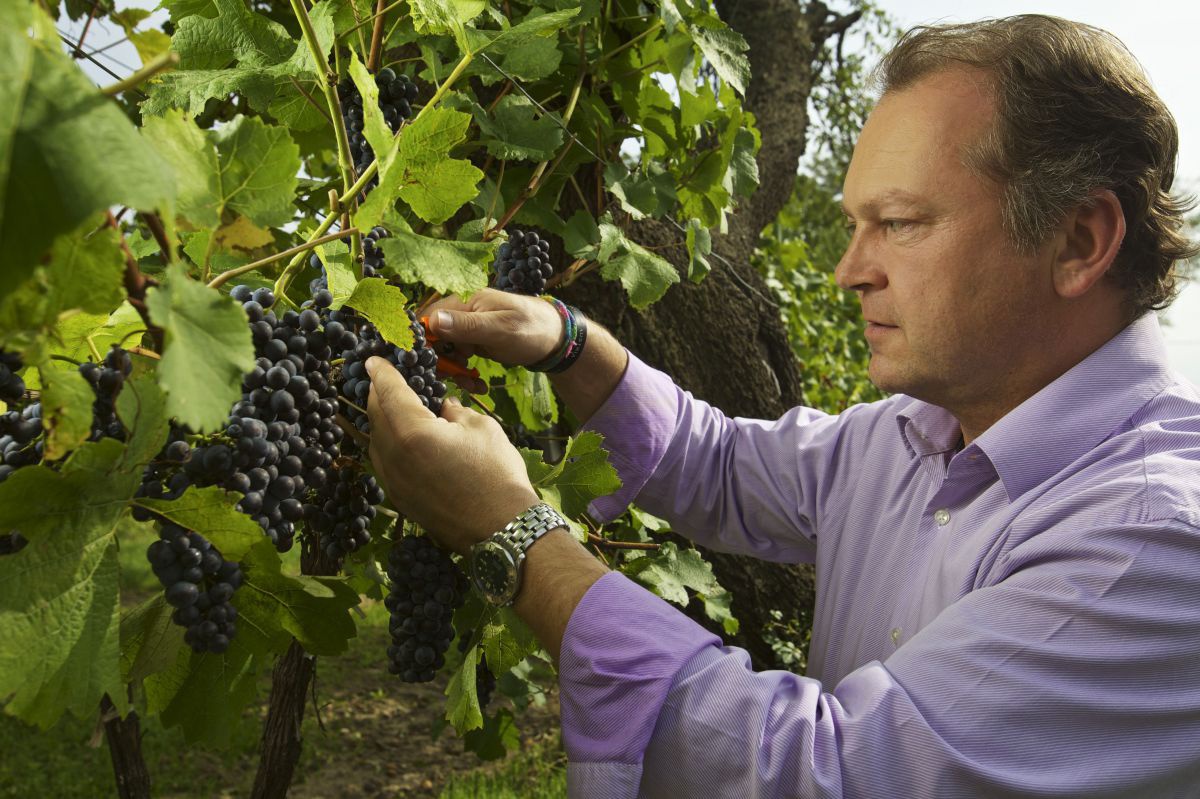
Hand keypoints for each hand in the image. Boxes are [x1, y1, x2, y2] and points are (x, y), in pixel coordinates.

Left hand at [365, 356, 539, 554]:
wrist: (500, 529)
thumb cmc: (496, 474)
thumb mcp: (481, 428)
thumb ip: (454, 412)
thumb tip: (443, 408)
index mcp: (413, 432)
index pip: (388, 392)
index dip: (381, 372)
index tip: (372, 360)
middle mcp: (393, 456)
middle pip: (375, 415)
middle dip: (377, 394)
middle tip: (384, 380)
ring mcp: (392, 480)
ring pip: (375, 440)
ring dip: (381, 420)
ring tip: (395, 408)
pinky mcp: (398, 498)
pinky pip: (383, 461)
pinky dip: (388, 443)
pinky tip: (403, 440)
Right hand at [423, 289, 563, 391]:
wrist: (555, 339)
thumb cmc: (531, 328)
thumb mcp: (499, 328)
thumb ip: (467, 326)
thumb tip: (433, 321)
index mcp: (464, 302)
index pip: (428, 319)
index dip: (423, 343)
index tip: (429, 365)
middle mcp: (461, 314)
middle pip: (433, 339)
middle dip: (441, 363)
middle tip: (457, 380)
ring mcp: (467, 329)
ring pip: (445, 353)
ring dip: (454, 372)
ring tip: (473, 386)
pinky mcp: (474, 343)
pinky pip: (459, 359)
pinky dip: (465, 374)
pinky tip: (478, 385)